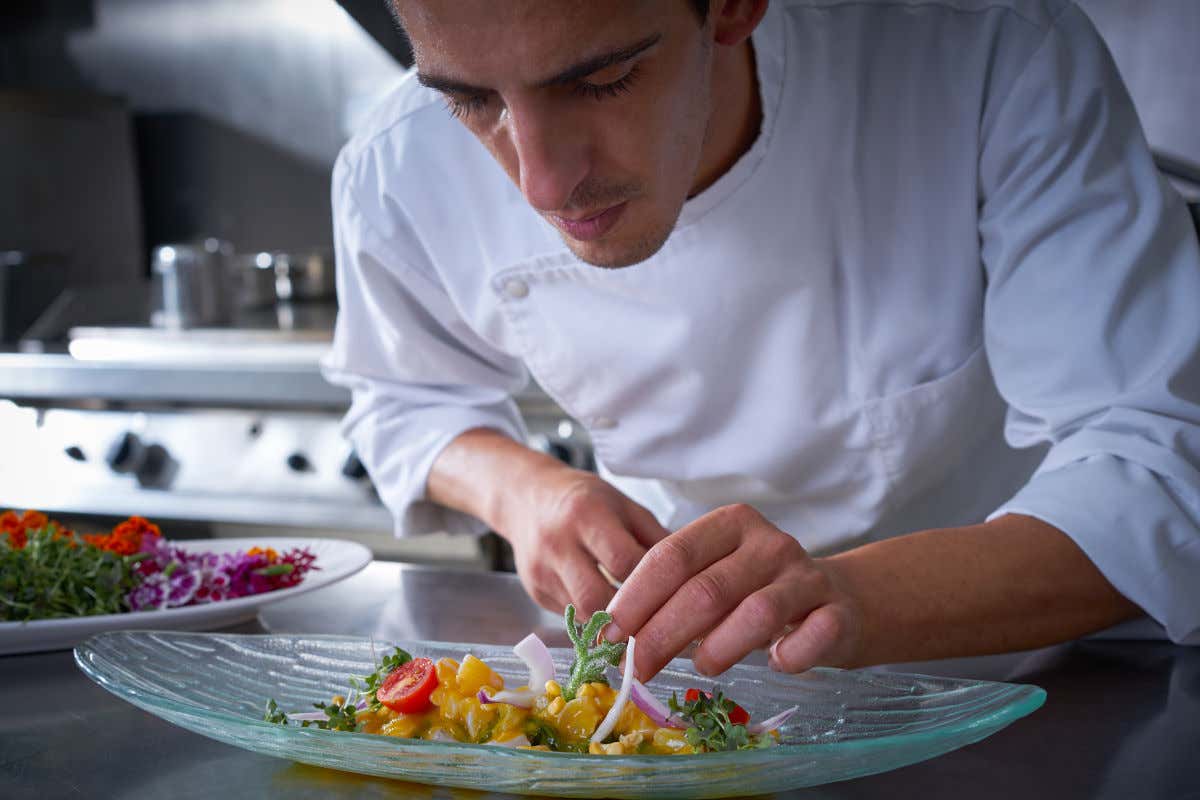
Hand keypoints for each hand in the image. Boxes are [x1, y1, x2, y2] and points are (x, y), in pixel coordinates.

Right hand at [497, 467, 669, 616]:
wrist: (528, 497)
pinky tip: (611, 614)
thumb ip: (656, 540)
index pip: (623, 561)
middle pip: (595, 598)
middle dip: (628, 616)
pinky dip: (594, 620)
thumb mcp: (626, 507)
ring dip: (611, 624)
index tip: (675, 599)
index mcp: (587, 514)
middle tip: (655, 625)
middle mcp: (558, 543)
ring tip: (637, 625)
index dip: (651, 584)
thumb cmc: (587, 501)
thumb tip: (690, 579)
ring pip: (580, 615)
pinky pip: (570, 616)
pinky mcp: (534, 592)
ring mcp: (541, 571)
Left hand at [604, 503, 861, 680]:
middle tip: (638, 668)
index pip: (672, 556)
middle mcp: (769, 543)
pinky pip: (813, 636)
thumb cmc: (757, 592)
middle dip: (663, 634)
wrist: (837, 600)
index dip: (636, 597)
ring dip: (719, 648)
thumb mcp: (713, 580)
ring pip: (757, 613)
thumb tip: (615, 636)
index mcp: (730, 524)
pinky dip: (790, 655)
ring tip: (703, 667)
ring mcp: (807, 576)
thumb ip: (671, 597)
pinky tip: (776, 663)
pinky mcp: (838, 611)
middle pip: (706, 590)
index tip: (609, 634)